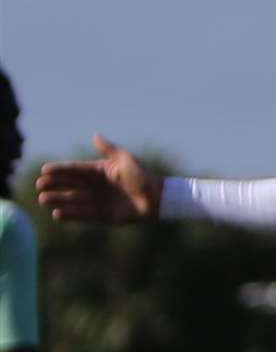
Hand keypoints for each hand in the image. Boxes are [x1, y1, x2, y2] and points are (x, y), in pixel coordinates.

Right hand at [35, 134, 162, 221]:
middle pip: (70, 185)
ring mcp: (100, 201)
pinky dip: (71, 215)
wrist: (159, 198)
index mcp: (100, 171)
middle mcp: (97, 187)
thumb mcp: (126, 160)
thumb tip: (95, 135)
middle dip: (54, 185)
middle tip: (40, 185)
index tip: (45, 169)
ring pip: (74, 200)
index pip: (75, 170)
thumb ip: (109, 150)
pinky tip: (57, 214)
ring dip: (58, 200)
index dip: (60, 170)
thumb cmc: (144, 177)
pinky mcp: (104, 216)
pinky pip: (84, 215)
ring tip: (43, 200)